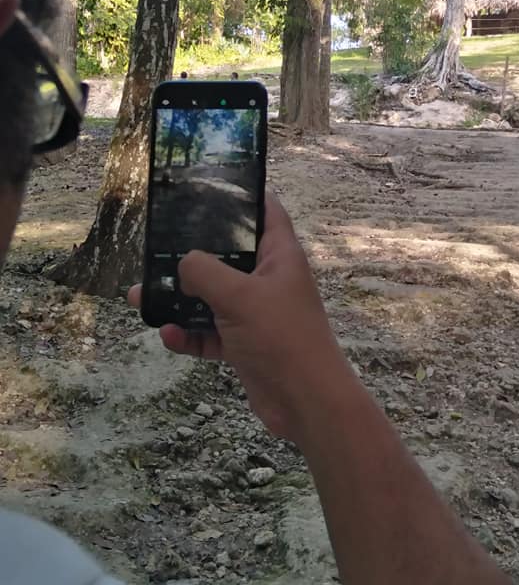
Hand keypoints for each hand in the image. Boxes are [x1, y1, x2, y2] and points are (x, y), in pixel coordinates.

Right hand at [128, 192, 350, 441]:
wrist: (307, 403)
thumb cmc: (281, 337)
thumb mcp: (239, 296)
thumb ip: (205, 272)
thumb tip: (183, 264)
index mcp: (280, 256)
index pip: (265, 211)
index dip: (242, 195)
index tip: (207, 187)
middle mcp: (269, 280)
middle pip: (228, 255)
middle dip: (191, 254)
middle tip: (155, 247)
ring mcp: (257, 314)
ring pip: (212, 297)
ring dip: (178, 298)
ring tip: (138, 295)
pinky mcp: (245, 345)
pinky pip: (210, 333)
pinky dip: (189, 334)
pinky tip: (166, 335)